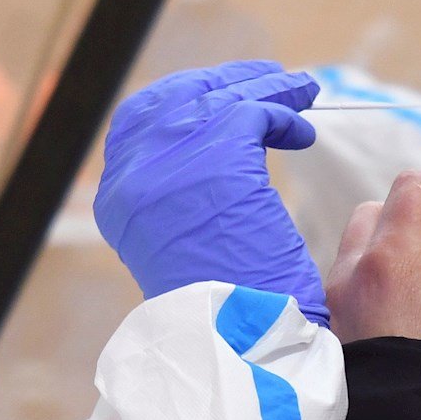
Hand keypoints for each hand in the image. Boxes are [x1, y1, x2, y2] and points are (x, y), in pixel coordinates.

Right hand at [94, 61, 326, 324]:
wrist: (241, 340)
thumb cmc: (226, 308)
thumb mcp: (180, 246)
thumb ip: (178, 200)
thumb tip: (204, 157)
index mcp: (118, 199)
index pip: (136, 120)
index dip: (181, 97)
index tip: (221, 92)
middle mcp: (134, 175)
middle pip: (177, 98)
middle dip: (226, 83)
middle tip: (271, 80)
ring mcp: (173, 163)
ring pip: (221, 99)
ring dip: (266, 90)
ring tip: (302, 93)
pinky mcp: (220, 158)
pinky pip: (253, 113)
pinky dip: (282, 114)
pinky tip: (300, 133)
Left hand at [327, 171, 420, 369]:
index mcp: (388, 258)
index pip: (412, 188)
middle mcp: (350, 271)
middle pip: (381, 210)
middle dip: (419, 220)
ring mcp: (336, 297)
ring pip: (364, 242)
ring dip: (399, 246)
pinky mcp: (334, 321)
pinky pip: (356, 276)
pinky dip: (383, 275)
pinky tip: (414, 308)